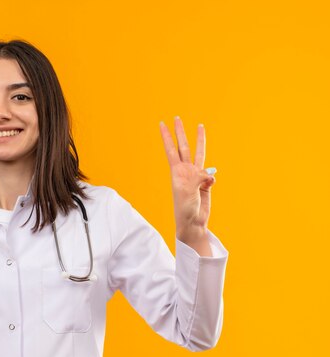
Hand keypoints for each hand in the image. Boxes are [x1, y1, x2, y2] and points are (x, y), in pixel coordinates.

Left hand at [159, 117, 215, 244]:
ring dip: (199, 140)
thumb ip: (198, 177)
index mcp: (176, 171)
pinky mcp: (205, 182)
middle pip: (183, 146)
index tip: (162, 123)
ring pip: (199, 154)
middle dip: (180, 132)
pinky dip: (211, 180)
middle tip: (176, 117)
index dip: (166, 137)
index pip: (170, 149)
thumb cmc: (185, 208)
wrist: (193, 222)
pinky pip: (211, 175)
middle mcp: (185, 170)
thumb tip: (210, 174)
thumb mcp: (188, 191)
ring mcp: (196, 175)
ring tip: (200, 126)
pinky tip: (208, 187)